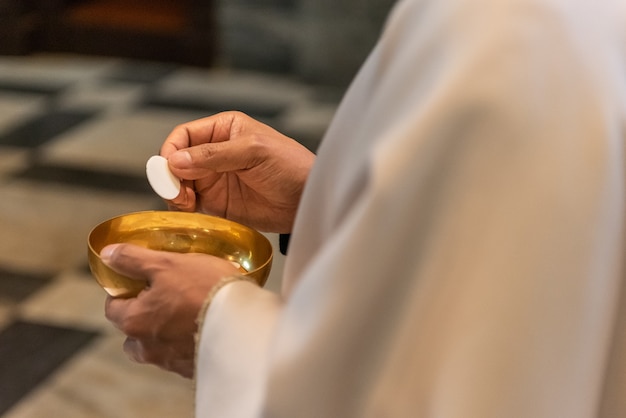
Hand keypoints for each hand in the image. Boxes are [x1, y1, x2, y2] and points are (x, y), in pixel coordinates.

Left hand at [102, 243, 239, 377]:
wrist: (244, 320)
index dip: (126, 291)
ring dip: (164, 333)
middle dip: (143, 316)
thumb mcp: (167, 263)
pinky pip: (182, 356)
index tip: (144, 281)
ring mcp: (171, 362)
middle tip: (167, 297)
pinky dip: (186, 343)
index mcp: (134, 321)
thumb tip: (108, 254)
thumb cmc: (204, 287)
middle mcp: (147, 347)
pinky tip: (203, 327)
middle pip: (133, 332)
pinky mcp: (193, 369)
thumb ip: (133, 259)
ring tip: (187, 314)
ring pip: (156, 346)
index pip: (113, 307)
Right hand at [162, 111, 314, 232]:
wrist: (308, 201)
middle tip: (178, 193)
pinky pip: (191, 204)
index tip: (168, 169)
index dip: (171, 151)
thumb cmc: (290, 167)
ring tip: (187, 204)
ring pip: (179, 184)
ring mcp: (214, 179)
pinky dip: (184, 209)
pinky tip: (191, 212)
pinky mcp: (218, 203)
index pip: (184, 135)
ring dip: (175, 194)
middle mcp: (214, 152)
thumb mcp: (254, 152)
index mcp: (223, 130)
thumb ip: (215, 155)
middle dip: (170, 176)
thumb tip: (175, 161)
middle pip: (176, 161)